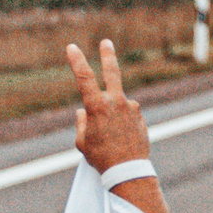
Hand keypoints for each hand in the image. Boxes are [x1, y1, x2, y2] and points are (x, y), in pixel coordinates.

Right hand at [68, 40, 148, 173]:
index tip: (72, 47)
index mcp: (98, 107)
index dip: (77, 61)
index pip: (84, 78)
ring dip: (112, 116)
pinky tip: (121, 140)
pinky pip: (126, 116)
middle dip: (108, 55)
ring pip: (117, 105)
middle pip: (112, 72)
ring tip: (111, 139)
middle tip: (106, 42)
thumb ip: (81, 123)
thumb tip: (82, 112)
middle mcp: (117, 102)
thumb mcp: (82, 142)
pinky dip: (121, 124)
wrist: (129, 170)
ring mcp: (132, 108)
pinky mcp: (140, 116)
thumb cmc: (102, 158)